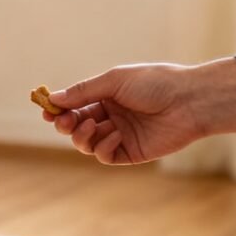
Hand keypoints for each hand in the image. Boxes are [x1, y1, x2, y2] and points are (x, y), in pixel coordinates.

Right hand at [43, 58, 235, 164]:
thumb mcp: (114, 81)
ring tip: (91, 125)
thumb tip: (54, 98)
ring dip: (82, 136)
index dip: (59, 109)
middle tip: (64, 121)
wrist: (189, 101)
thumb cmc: (155, 83)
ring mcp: (120, 135)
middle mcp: (111, 116)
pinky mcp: (131, 152)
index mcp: (107, 96)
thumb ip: (84, 91)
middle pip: (76, 126)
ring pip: (87, 143)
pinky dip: (103, 146)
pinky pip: (105, 155)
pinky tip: (116, 134)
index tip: (46, 109)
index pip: (75, 105)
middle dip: (66, 124)